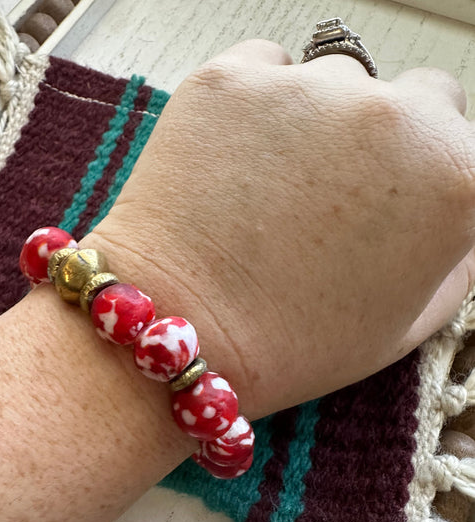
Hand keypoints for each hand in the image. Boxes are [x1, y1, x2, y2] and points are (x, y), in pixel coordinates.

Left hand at [85, 40, 474, 417]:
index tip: (394, 192)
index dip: (425, 168)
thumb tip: (454, 219)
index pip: (459, 132)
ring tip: (271, 187)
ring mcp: (310, 89)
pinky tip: (236, 163)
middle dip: (387, 133)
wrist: (183, 330)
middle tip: (338, 187)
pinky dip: (258, 105)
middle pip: (414, 93)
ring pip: (334, 80)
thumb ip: (454, 264)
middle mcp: (393, 118)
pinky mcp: (233, 78)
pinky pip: (265, 70)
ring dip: (316, 120)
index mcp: (451, 179)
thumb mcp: (403, 326)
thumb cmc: (292, 343)